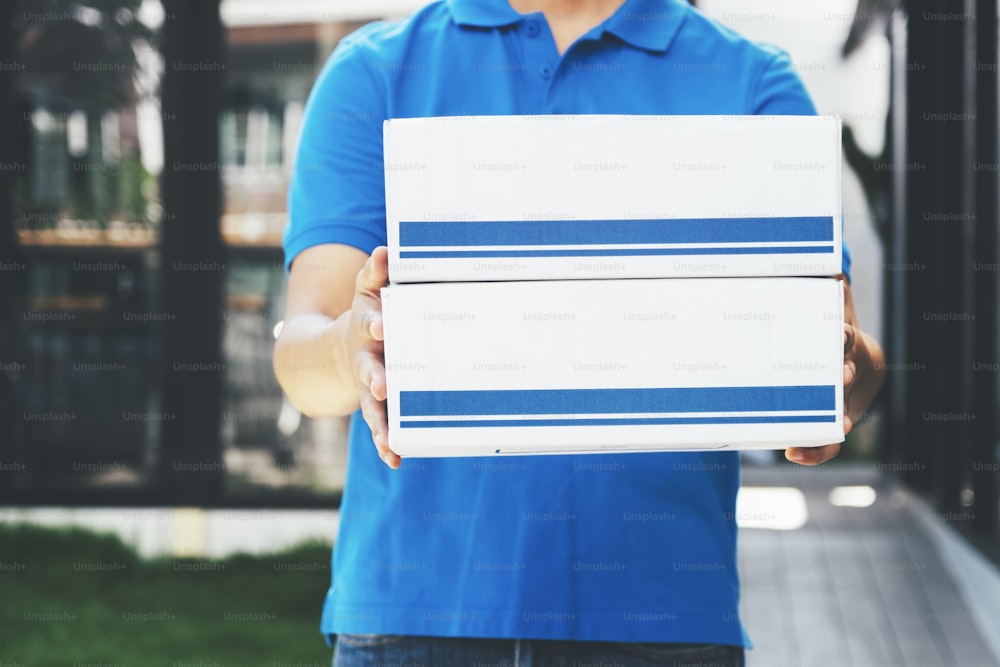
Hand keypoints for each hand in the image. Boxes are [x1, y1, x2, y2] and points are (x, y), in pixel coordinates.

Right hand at [343, 246, 399, 468]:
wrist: (338, 351)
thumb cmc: (368, 315)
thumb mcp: (367, 290)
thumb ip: (376, 272)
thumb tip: (385, 250)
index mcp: (367, 329)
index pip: (370, 324)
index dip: (375, 324)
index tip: (383, 325)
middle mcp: (365, 360)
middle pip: (369, 370)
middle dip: (375, 377)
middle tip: (383, 385)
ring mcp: (368, 386)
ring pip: (372, 406)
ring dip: (380, 421)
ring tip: (388, 439)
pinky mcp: (376, 406)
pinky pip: (380, 426)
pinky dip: (385, 443)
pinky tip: (395, 458)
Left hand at [786, 279, 883, 465]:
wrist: (858, 365)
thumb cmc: (833, 334)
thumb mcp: (832, 307)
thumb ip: (827, 288)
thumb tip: (823, 265)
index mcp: (845, 345)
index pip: (848, 339)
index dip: (846, 336)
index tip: (843, 333)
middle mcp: (847, 374)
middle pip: (846, 377)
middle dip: (839, 378)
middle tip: (835, 377)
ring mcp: (839, 401)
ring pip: (839, 415)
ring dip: (827, 423)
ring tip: (814, 432)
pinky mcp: (830, 421)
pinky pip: (825, 441)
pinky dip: (813, 450)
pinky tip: (794, 454)